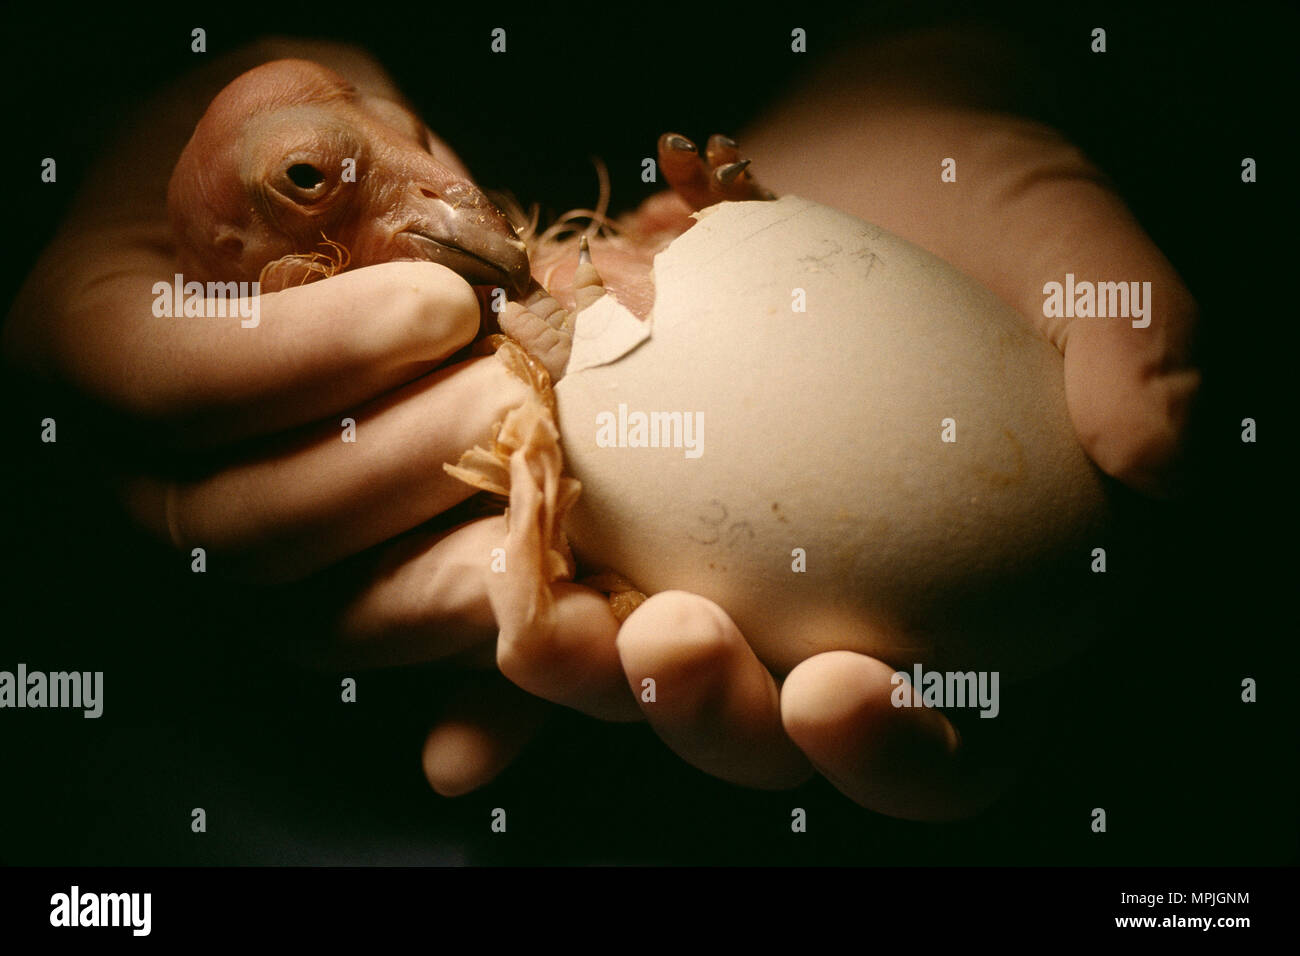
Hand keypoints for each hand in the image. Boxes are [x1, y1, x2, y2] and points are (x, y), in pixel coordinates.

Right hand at [2, 40, 562, 778]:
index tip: (442, 304)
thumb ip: (332, 144)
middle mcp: (140, 468)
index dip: (309, 357)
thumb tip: (430, 229)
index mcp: (97, 337)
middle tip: (509, 389)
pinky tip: (542, 568)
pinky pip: (373, 636)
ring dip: (434, 546)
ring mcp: (226, 547)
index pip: (172, 381)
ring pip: (312, 602)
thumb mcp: (294, 102)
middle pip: (247, 517)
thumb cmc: (282, 159)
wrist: (292, 232)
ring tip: (534, 461)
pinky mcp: (312, 592)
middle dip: (396, 460)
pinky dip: (459, 616)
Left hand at [475, 25, 1197, 819]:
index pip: (950, 746)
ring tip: (546, 619)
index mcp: (963, 613)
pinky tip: (471, 631)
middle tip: (675, 641)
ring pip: (646, 680)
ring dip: (586, 680)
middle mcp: (830, 616)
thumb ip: (1137, 347)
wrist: (858, 146)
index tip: (849, 688)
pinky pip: (561, 590)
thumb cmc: (983, 205)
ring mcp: (715, 573)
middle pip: (770, 735)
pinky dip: (504, 632)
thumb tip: (1152, 461)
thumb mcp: (1078, 255)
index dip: (901, 756)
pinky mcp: (623, 517)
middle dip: (716, 720)